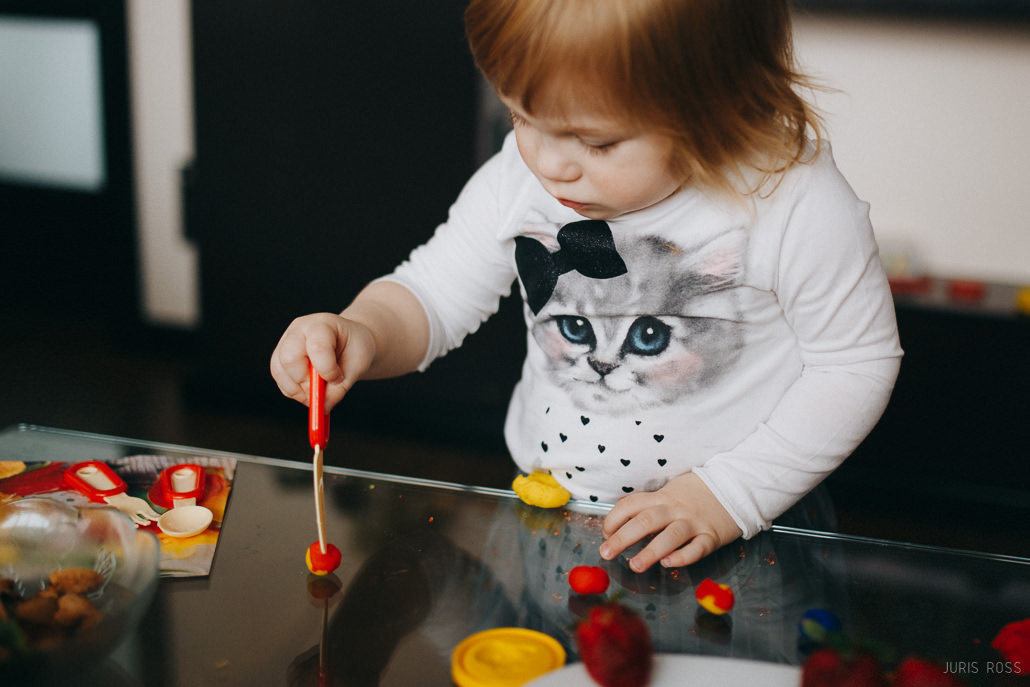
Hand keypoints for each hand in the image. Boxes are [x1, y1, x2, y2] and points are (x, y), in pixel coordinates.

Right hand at [270, 312, 375, 410]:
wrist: (349, 341)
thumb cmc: (355, 348)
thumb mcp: (357, 365)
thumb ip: (341, 387)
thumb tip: (323, 406)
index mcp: (322, 324)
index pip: (317, 347)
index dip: (326, 370)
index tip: (337, 379)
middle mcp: (299, 330)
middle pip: (289, 359)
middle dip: (306, 383)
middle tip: (322, 392)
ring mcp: (285, 342)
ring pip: (279, 371)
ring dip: (298, 390)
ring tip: (318, 391)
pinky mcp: (279, 358)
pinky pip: (279, 380)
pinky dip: (294, 392)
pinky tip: (310, 389)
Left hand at [599, 472, 742, 571]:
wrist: (733, 488)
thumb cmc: (694, 495)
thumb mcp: (668, 492)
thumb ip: (646, 504)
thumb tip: (618, 516)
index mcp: (661, 497)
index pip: (631, 505)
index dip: (614, 519)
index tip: (605, 533)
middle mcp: (675, 509)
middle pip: (645, 521)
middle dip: (622, 538)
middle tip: (606, 553)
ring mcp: (694, 522)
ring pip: (670, 536)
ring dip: (650, 551)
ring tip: (635, 566)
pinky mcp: (711, 536)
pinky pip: (697, 548)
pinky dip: (682, 556)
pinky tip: (668, 563)